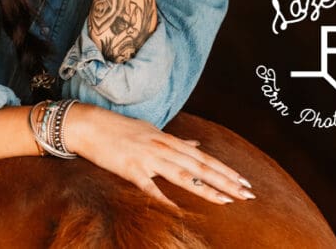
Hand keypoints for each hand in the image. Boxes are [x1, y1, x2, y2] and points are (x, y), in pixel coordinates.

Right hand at [64, 103, 255, 208]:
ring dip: (208, 188)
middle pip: (200, 166)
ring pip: (183, 175)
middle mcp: (162, 147)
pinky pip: (151, 187)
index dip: (225, 169)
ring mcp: (147, 158)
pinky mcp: (130, 169)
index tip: (243, 181)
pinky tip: (181, 210)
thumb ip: (174, 140)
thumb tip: (195, 145)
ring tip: (228, 200)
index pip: (203, 157)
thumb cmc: (118, 129)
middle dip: (226, 181)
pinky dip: (166, 199)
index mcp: (167, 139)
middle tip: (248, 193)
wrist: (88, 125)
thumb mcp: (150, 130)